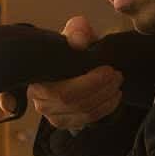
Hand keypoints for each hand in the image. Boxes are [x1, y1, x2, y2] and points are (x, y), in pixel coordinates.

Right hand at [0, 16, 123, 130]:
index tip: (108, 69)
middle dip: (102, 89)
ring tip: (118, 82)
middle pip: (75, 103)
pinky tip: (114, 96)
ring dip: (106, 98)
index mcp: (36, 79)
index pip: (63, 91)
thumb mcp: (73, 33)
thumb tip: (80, 40)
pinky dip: (105, 108)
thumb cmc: (70, 47)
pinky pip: (88, 120)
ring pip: (84, 113)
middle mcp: (40, 102)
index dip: (89, 83)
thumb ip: (77, 32)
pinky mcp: (66, 123)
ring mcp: (52, 116)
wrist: (68, 60)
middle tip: (117, 74)